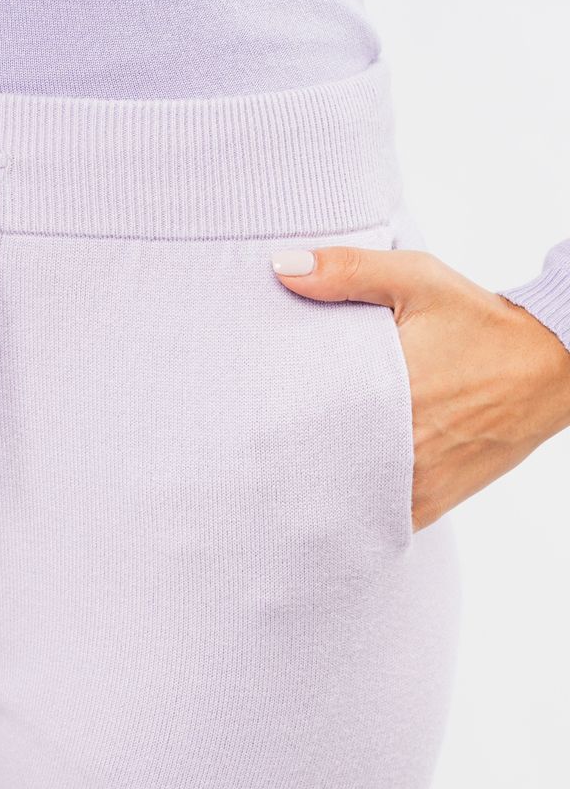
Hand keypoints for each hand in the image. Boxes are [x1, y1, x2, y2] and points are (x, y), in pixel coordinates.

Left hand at [271, 247, 569, 532]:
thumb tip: (281, 268)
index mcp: (388, 393)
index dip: (272, 429)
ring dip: (321, 492)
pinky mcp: (433, 503)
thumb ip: (347, 272)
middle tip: (254, 457)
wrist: (550, 366)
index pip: (307, 423)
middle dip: (290, 462)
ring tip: (288, 479)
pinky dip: (356, 514)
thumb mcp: (417, 280)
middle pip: (321, 469)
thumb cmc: (480, 321)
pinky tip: (333, 500)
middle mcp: (401, 447)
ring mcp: (417, 482)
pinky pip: (379, 521)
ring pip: (347, 502)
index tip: (248, 424)